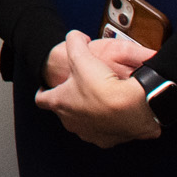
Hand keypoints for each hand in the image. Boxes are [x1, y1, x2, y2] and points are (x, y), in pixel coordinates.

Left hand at [34, 31, 161, 147]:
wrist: (134, 109)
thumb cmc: (103, 86)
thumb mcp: (82, 55)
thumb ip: (74, 41)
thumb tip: (74, 36)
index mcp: (61, 103)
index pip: (42, 99)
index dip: (43, 92)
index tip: (44, 89)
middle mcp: (72, 122)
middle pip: (64, 112)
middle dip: (70, 101)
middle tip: (78, 90)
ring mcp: (90, 133)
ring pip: (84, 123)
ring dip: (89, 113)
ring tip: (98, 100)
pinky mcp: (109, 140)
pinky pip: (105, 131)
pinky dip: (108, 122)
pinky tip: (115, 111)